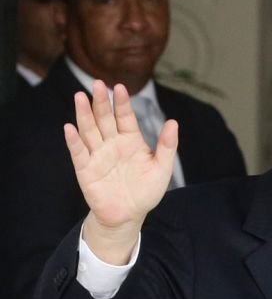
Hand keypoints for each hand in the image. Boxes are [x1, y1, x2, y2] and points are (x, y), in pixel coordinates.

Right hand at [63, 80, 177, 262]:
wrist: (129, 215)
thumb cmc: (146, 191)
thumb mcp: (162, 168)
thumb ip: (167, 145)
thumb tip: (174, 122)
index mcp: (131, 141)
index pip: (125, 117)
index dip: (122, 103)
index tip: (120, 87)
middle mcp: (112, 144)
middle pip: (104, 119)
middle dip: (101, 102)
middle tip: (97, 83)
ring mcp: (98, 155)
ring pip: (89, 131)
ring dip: (84, 114)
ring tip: (80, 97)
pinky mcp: (86, 169)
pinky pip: (78, 153)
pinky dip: (74, 141)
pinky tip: (70, 128)